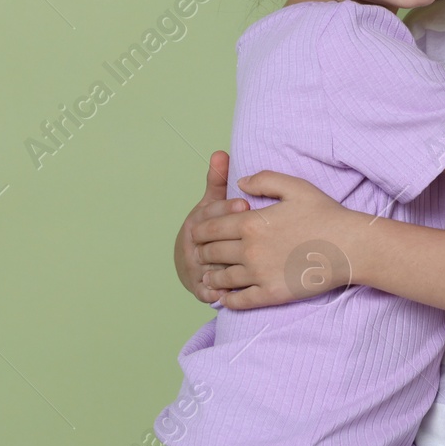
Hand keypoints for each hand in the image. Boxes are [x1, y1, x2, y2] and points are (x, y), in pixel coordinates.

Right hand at [174, 151, 250, 303]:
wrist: (193, 261)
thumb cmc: (210, 228)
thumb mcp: (213, 204)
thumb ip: (217, 181)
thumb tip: (220, 152)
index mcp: (197, 222)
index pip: (210, 214)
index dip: (225, 209)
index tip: (244, 204)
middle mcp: (193, 246)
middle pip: (211, 241)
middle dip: (231, 238)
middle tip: (252, 232)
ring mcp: (196, 268)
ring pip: (211, 268)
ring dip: (226, 268)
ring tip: (249, 266)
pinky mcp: (201, 289)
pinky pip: (210, 291)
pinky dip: (219, 293)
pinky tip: (234, 291)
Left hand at [192, 171, 362, 310]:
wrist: (350, 246)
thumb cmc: (326, 214)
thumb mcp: (295, 186)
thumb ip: (263, 180)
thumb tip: (239, 183)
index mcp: (251, 222)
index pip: (209, 229)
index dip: (199, 231)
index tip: (198, 234)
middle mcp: (250, 250)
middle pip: (211, 254)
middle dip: (203, 253)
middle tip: (202, 255)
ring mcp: (259, 274)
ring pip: (221, 279)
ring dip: (212, 277)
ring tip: (210, 277)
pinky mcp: (271, 294)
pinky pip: (239, 301)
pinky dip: (227, 300)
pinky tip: (226, 298)